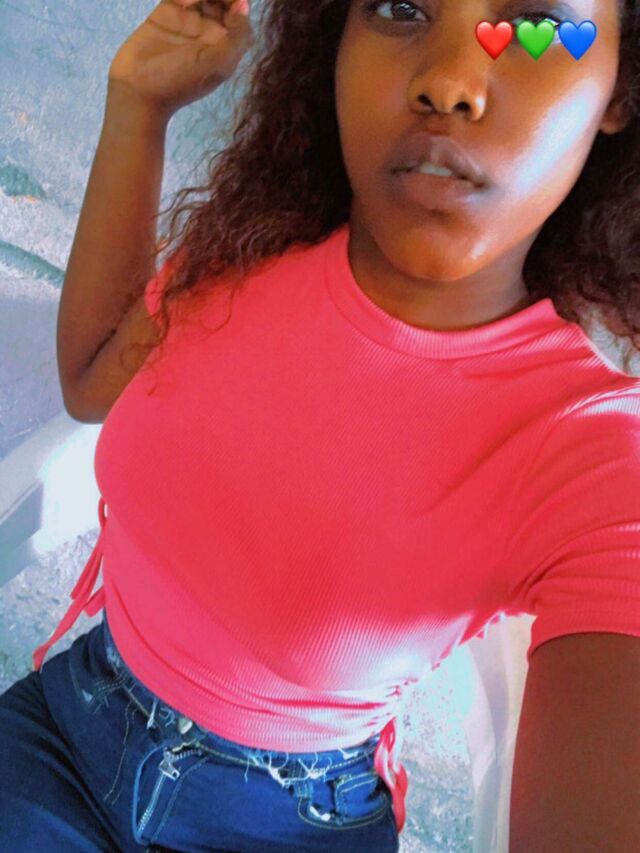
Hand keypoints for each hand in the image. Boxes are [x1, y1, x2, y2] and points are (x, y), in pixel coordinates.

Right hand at [108, 0, 253, 117]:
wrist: (138, 90)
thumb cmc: (181, 81)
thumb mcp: (218, 65)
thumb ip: (238, 37)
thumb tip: (244, 7)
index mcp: (225, 47)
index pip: (240, 17)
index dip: (238, 4)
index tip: (234, 1)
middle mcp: (208, 32)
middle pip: (222, 3)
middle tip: (206, 1)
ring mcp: (187, 22)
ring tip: (191, 3)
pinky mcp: (166, 13)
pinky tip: (184, 1)